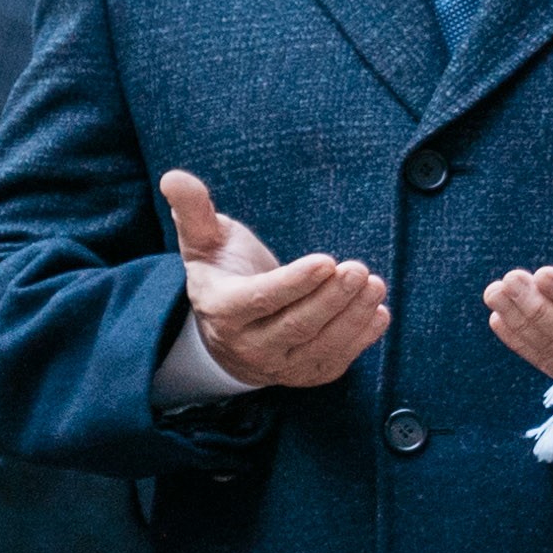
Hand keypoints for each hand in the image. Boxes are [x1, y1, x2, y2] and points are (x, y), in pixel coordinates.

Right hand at [160, 168, 387, 388]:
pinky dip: (361, 339)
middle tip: (359, 269)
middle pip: (296, 326)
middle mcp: (248, 345)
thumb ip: (193, 209)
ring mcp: (278, 366)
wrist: (229, 330)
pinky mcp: (305, 375)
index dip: (295, 283)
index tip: (327, 260)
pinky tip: (378, 312)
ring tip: (375, 285)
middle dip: (331, 298)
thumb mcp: (203, 240)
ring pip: (320, 346)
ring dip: (352, 317)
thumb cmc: (222, 270)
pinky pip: (336, 361)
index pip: (262, 300)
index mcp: (222, 309)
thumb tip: (174, 177)